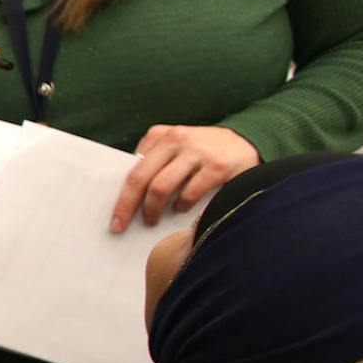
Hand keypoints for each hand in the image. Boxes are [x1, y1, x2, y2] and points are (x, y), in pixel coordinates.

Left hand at [110, 124, 259, 231]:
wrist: (247, 141)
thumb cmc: (202, 152)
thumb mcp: (176, 149)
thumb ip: (155, 165)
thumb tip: (129, 199)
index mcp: (160, 135)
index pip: (132, 170)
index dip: (120, 197)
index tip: (114, 219)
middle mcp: (176, 139)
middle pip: (141, 178)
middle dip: (129, 207)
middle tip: (123, 227)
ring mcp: (197, 151)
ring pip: (161, 187)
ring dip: (154, 209)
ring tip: (153, 220)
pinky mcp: (217, 165)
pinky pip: (190, 192)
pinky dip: (182, 206)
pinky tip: (181, 209)